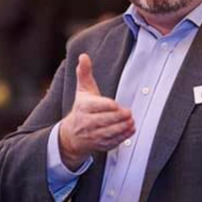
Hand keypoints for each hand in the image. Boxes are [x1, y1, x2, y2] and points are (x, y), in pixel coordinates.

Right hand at [57, 54, 134, 169]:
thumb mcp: (82, 90)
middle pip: (103, 120)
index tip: (116, 105)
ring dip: (121, 128)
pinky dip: (122, 138)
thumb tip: (83, 56)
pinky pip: (111, 143)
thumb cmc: (81, 109)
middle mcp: (86, 122)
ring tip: (131, 122)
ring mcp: (92, 135)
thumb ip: (84, 73)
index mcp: (83, 107)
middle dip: (117, 117)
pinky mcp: (99, 145)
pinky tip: (130, 131)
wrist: (71, 135)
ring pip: (108, 133)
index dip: (106, 106)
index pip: (94, 107)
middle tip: (129, 113)